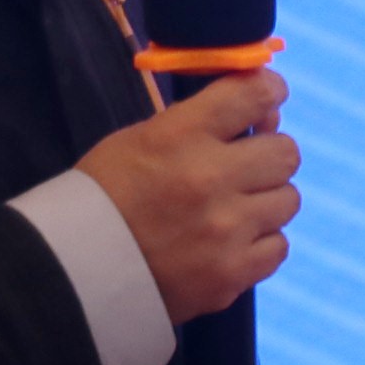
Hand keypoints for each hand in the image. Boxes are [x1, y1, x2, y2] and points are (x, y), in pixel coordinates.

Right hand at [77, 69, 300, 323]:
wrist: (76, 272)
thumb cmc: (105, 195)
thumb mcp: (141, 139)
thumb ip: (200, 123)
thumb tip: (266, 113)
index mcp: (181, 135)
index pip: (254, 94)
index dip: (270, 90)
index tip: (268, 98)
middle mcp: (211, 177)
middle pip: (285, 152)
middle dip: (269, 154)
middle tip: (247, 165)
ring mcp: (226, 229)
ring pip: (288, 199)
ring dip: (266, 199)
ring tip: (236, 208)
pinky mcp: (232, 274)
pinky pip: (278, 247)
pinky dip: (260, 242)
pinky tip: (234, 242)